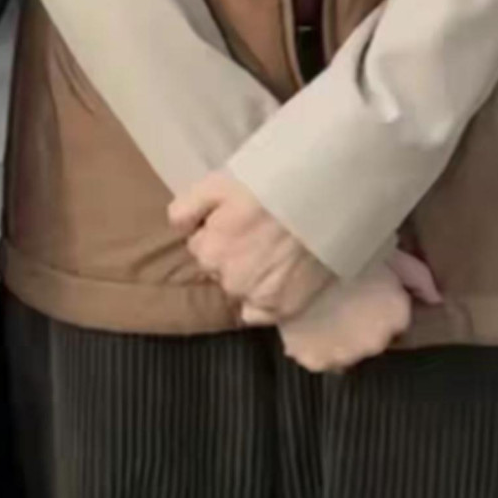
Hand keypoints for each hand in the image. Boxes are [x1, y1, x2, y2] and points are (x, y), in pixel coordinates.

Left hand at [168, 172, 330, 318]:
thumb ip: (187, 208)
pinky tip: (278, 278)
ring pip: (241, 291)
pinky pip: (260, 313)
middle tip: (259, 234)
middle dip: (233, 256)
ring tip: (273, 252)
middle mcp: (229, 281)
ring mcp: (258, 298)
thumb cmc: (269, 185)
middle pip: (221, 271)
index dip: (219, 232)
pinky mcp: (284, 308)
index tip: (239, 219)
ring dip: (249, 277)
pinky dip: (264, 301)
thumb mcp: (218, 184)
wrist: (321, 197)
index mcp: (209, 251)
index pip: (202, 247)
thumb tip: (176, 228)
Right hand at [275, 248, 441, 374]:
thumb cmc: (346, 247)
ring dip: (338, 338)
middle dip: (361, 325)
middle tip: (342, 298)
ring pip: (345, 351)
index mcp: (397, 314)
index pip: (396, 319)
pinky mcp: (315, 360)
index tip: (365, 291)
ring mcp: (346, 355)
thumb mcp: (389, 252)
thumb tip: (436, 299)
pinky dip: (313, 346)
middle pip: (372, 338)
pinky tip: (305, 324)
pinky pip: (318, 358)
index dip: (379, 305)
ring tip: (321, 311)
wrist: (298, 258)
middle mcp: (377, 342)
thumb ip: (418, 277)